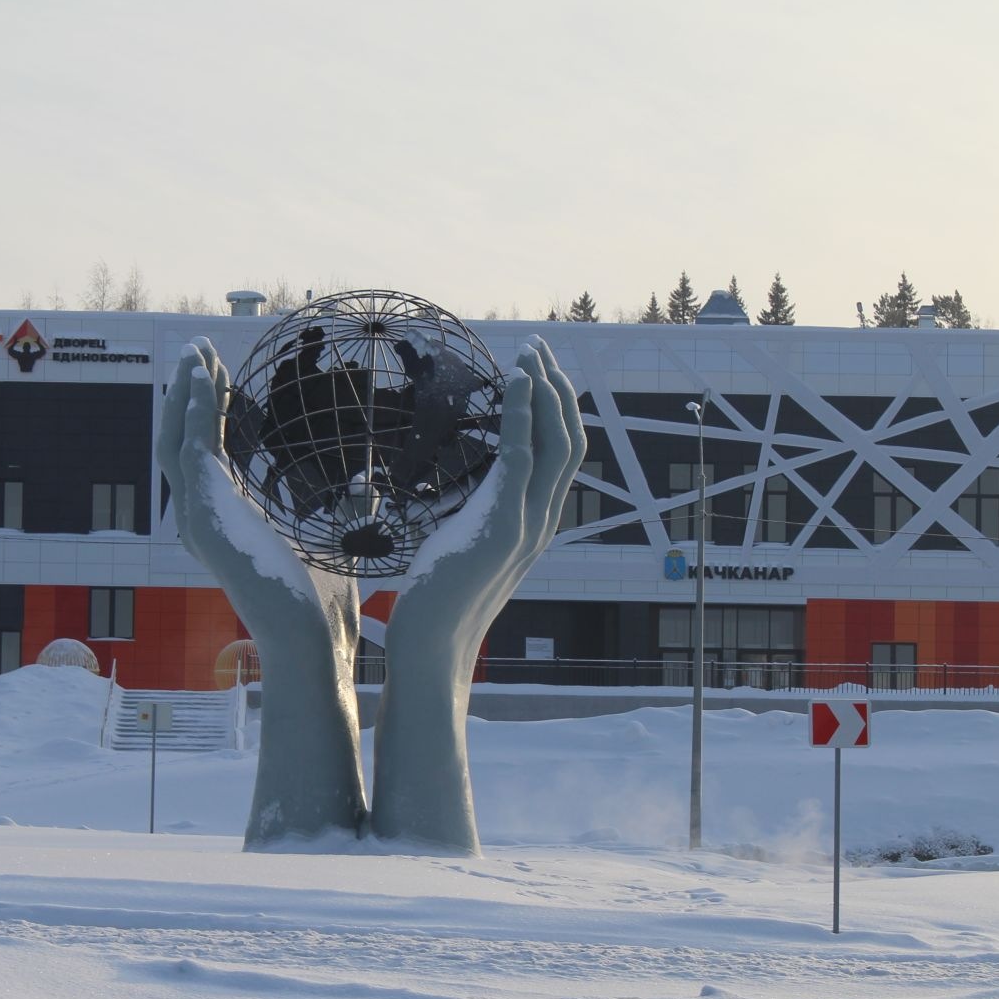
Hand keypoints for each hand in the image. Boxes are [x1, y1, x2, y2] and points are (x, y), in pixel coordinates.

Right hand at [157, 338, 367, 846]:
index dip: (212, 414)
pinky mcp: (203, 515)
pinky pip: (189, 449)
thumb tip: (367, 486)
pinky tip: (202, 378)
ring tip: (196, 354)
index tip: (221, 376)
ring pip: (176, 440)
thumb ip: (345, 510)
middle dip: (188, 396)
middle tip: (197, 353)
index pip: (211, 457)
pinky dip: (192, 410)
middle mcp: (204, 522)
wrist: (310, 646)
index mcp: (228, 526)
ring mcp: (198, 520)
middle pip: (182, 444)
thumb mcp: (337, 542)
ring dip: (185, 395)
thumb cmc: (323, 612)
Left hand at [370, 337, 583, 852]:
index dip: (553, 414)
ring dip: (546, 391)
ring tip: (532, 352)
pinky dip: (524, 411)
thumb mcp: (451, 551)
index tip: (534, 376)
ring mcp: (527, 523)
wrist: (428, 649)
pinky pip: (523, 454)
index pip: (557, 460)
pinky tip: (516, 379)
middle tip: (539, 349)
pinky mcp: (504, 522)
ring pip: (557, 442)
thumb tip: (431, 492)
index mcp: (529, 527)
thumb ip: (457, 520)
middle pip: (570, 443)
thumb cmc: (429, 607)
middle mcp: (539, 523)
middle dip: (558, 391)